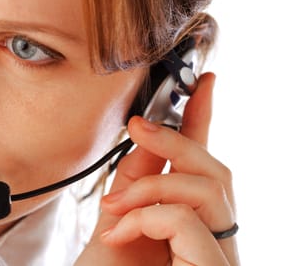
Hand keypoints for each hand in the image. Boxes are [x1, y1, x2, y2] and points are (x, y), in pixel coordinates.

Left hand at [76, 73, 239, 264]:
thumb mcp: (119, 218)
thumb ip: (138, 178)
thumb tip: (149, 132)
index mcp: (189, 219)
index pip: (204, 162)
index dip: (206, 120)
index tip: (206, 83)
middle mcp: (212, 236)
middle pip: (216, 169)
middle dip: (176, 140)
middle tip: (137, 126)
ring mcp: (218, 255)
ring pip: (209, 187)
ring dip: (150, 187)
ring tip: (114, 209)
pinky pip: (190, 220)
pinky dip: (149, 215)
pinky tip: (122, 232)